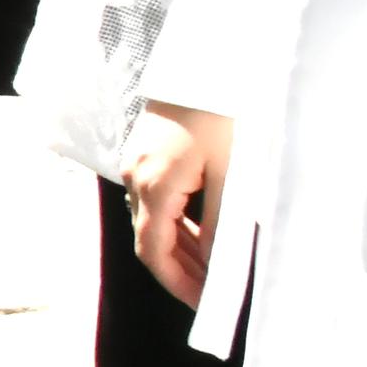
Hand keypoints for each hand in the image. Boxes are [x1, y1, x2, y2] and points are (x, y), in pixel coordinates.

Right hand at [126, 103, 233, 307]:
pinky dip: (177, 224)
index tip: (205, 305)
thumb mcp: (231, 170)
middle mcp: (136, 178)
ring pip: (153, 222)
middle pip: (151, 241)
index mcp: (155, 185)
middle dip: (182, 272)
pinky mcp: (144, 154)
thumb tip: (220, 265)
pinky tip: (202, 230)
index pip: (155, 252)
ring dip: (181, 249)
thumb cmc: (220, 110)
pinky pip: (155, 202)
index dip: (179, 284)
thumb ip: (222, 222)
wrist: (202, 61)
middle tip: (215, 294)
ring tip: (214, 268)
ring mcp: (135, 165)